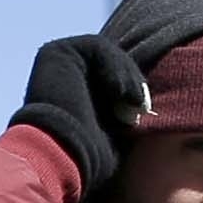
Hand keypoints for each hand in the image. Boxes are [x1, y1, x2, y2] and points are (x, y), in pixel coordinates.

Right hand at [10, 32, 152, 183]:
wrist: (63, 156)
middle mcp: (62, 73)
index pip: (113, 76)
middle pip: (111, 62)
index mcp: (73, 91)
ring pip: (107, 53)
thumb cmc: (89, 154)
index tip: (144, 111)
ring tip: (133, 102)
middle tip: (142, 106)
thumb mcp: (116, 128)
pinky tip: (119, 92)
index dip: (133, 89)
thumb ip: (125, 108)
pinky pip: (97, 46)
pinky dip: (115, 66)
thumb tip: (147, 102)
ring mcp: (57, 60)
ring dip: (127, 76)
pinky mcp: (55, 51)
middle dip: (133, 81)